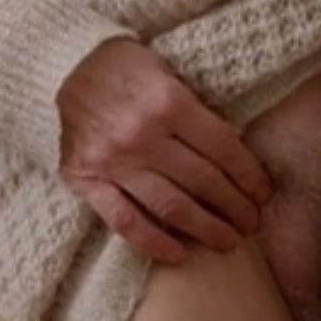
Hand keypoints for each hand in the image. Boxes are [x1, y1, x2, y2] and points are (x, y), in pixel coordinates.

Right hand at [56, 39, 272, 262]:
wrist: (57, 67)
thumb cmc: (122, 67)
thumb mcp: (167, 73)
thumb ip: (198, 111)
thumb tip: (237, 147)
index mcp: (168, 103)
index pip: (223, 149)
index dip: (249, 176)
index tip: (264, 193)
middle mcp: (141, 135)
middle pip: (203, 182)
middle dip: (235, 207)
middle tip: (252, 222)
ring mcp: (112, 162)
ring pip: (171, 207)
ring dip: (205, 229)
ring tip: (228, 241)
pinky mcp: (85, 181)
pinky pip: (124, 221)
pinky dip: (153, 242)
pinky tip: (178, 253)